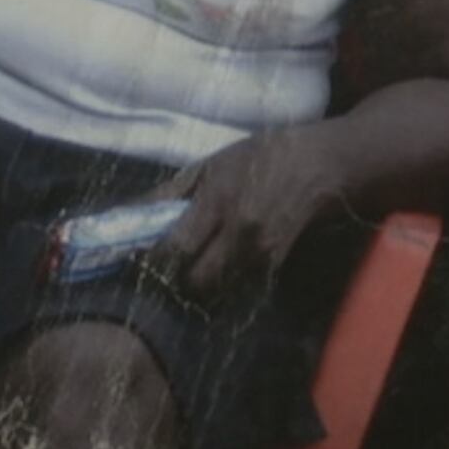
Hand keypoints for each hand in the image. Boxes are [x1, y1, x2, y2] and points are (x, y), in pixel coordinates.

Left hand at [157, 130, 343, 299]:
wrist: (318, 166)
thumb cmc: (259, 157)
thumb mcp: (211, 164)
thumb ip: (170, 191)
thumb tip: (130, 213)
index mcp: (219, 202)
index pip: (178, 248)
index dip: (156, 259)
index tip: (145, 257)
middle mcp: (240, 234)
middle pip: (197, 281)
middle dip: (179, 280)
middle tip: (170, 269)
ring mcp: (261, 254)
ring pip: (218, 290)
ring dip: (201, 285)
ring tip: (192, 269)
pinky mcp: (274, 266)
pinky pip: (239, 287)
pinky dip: (224, 283)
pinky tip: (218, 267)